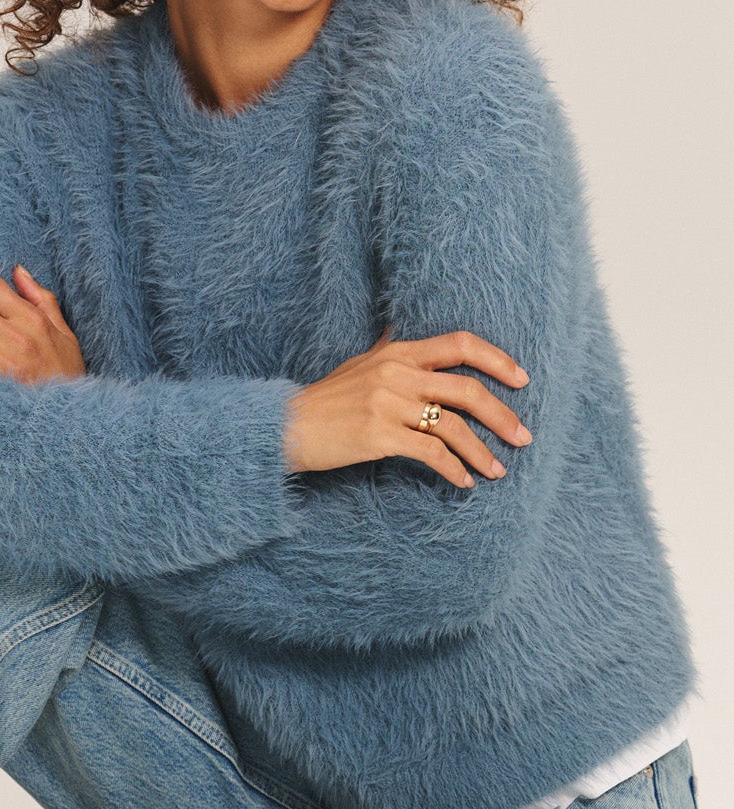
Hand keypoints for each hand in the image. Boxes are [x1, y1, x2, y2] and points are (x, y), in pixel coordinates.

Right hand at [282, 325, 532, 486]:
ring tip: (498, 471)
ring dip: (482, 452)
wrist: (284, 426)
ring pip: (453, 427)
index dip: (497, 360)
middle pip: (466, 390)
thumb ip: (388, 349)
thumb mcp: (359, 363)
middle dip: (502, 416)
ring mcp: (388, 404)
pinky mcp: (379, 435)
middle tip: (523, 437)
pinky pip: (430, 453)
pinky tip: (464, 482)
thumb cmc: (325, 400)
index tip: (522, 380)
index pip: (460, 344)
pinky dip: (453, 469)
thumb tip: (403, 327)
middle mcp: (396, 373)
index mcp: (397, 352)